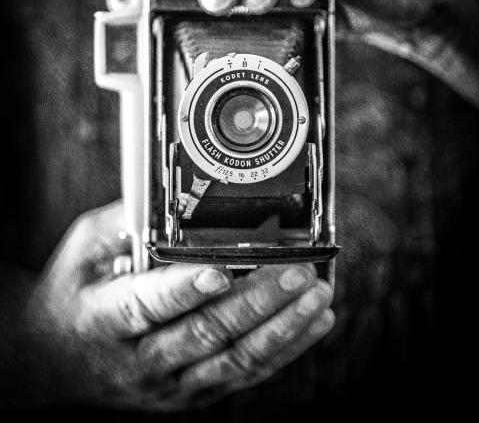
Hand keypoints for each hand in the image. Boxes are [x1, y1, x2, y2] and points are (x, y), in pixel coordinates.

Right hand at [19, 202, 333, 409]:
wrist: (55, 358)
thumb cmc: (75, 291)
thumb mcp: (84, 248)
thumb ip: (126, 221)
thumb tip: (175, 193)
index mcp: (102, 319)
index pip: (146, 305)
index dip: (183, 289)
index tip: (220, 270)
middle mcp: (137, 360)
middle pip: (202, 334)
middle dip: (255, 302)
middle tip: (297, 271)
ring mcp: (168, 383)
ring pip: (231, 361)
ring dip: (279, 328)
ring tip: (316, 295)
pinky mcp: (192, 392)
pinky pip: (242, 374)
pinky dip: (282, 349)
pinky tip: (311, 322)